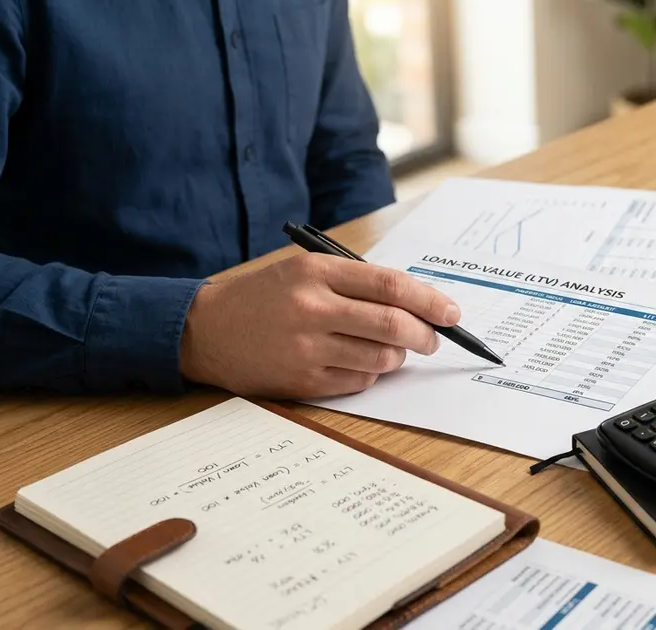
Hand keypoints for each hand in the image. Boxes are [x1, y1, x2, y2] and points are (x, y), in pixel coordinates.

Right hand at [179, 253, 460, 398]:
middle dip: (426, 335)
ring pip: (381, 359)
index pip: (391, 286)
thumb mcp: (305, 272)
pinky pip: (358, 382)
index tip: (451, 313)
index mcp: (317, 273)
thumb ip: (356, 284)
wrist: (204, 330)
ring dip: (398, 358)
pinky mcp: (301, 381)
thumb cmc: (264, 298)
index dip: (430, 301)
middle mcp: (312, 308)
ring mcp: (306, 348)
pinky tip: (358, 365)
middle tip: (433, 339)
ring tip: (393, 351)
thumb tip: (417, 304)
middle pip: (394, 325)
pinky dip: (370, 375)